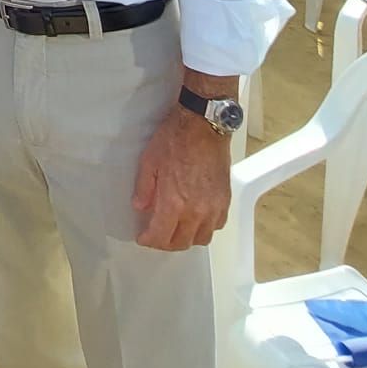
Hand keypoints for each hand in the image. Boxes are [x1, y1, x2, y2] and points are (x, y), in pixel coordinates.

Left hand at [133, 106, 230, 250]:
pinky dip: (205, 228)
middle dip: (165, 243)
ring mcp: (214, 206)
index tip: (143, 237)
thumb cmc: (176, 138)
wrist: (203, 125)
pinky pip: (217, 225)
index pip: (161, 237)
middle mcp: (196, 210)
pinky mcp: (225, 199)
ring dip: (186, 238)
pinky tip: (196, 219)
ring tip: (176, 229)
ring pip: (201, 238)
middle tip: (156, 235)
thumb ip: (144, 188)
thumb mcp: (149, 161)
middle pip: (181, 242)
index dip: (149, 240)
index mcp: (174, 202)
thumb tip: (141, 206)